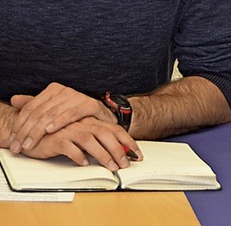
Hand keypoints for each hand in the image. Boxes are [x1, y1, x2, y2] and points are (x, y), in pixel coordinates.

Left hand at [9, 83, 114, 153]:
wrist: (102, 115)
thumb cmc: (76, 114)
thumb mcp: (53, 109)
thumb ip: (34, 104)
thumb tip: (14, 99)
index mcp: (54, 89)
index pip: (30, 107)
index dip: (19, 124)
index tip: (12, 139)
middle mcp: (65, 91)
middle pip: (39, 112)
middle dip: (26, 131)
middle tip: (18, 146)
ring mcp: (78, 97)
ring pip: (51, 114)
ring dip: (38, 131)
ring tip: (29, 144)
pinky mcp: (90, 104)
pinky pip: (72, 113)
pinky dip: (59, 122)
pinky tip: (50, 130)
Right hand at [18, 116, 141, 170]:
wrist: (36, 131)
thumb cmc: (62, 135)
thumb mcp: (84, 136)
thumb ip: (99, 141)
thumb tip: (118, 153)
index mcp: (93, 122)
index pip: (115, 130)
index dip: (128, 142)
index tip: (137, 154)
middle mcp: (84, 124)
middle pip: (105, 134)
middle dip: (118, 150)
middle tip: (125, 164)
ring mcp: (70, 130)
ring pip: (90, 140)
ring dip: (102, 154)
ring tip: (111, 166)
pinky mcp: (56, 139)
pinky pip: (69, 146)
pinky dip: (78, 155)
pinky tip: (84, 163)